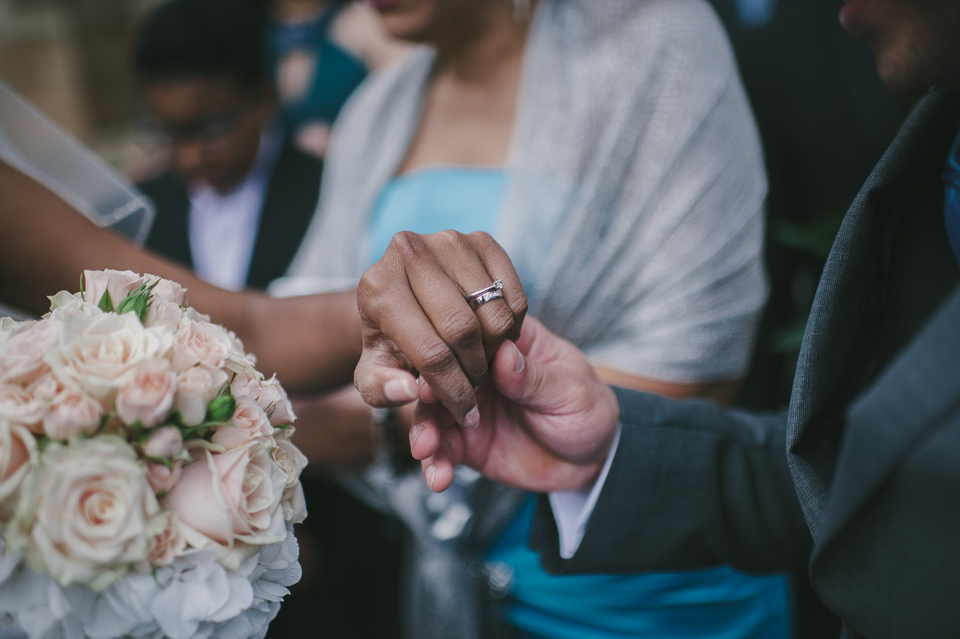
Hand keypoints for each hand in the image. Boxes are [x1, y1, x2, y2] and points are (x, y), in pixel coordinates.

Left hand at [354, 231, 527, 426]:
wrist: (403, 294)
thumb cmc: (389, 341)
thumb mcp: (375, 374)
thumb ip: (383, 390)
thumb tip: (408, 391)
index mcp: (378, 287)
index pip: (429, 352)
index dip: (453, 392)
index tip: (465, 415)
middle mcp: (409, 252)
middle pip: (463, 330)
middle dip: (475, 371)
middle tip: (475, 389)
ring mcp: (448, 240)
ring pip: (494, 313)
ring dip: (496, 350)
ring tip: (481, 363)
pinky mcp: (480, 239)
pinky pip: (514, 296)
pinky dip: (513, 326)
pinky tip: (493, 337)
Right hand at [408, 318, 620, 492]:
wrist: (591, 459)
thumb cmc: (586, 409)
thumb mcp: (569, 389)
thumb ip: (533, 377)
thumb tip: (502, 355)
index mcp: (506, 341)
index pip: (468, 334)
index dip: (447, 348)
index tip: (434, 367)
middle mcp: (478, 369)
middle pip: (439, 371)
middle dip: (425, 393)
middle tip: (423, 409)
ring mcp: (467, 404)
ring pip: (432, 412)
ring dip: (423, 430)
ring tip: (426, 450)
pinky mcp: (465, 440)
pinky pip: (441, 449)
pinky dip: (435, 463)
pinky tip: (438, 477)